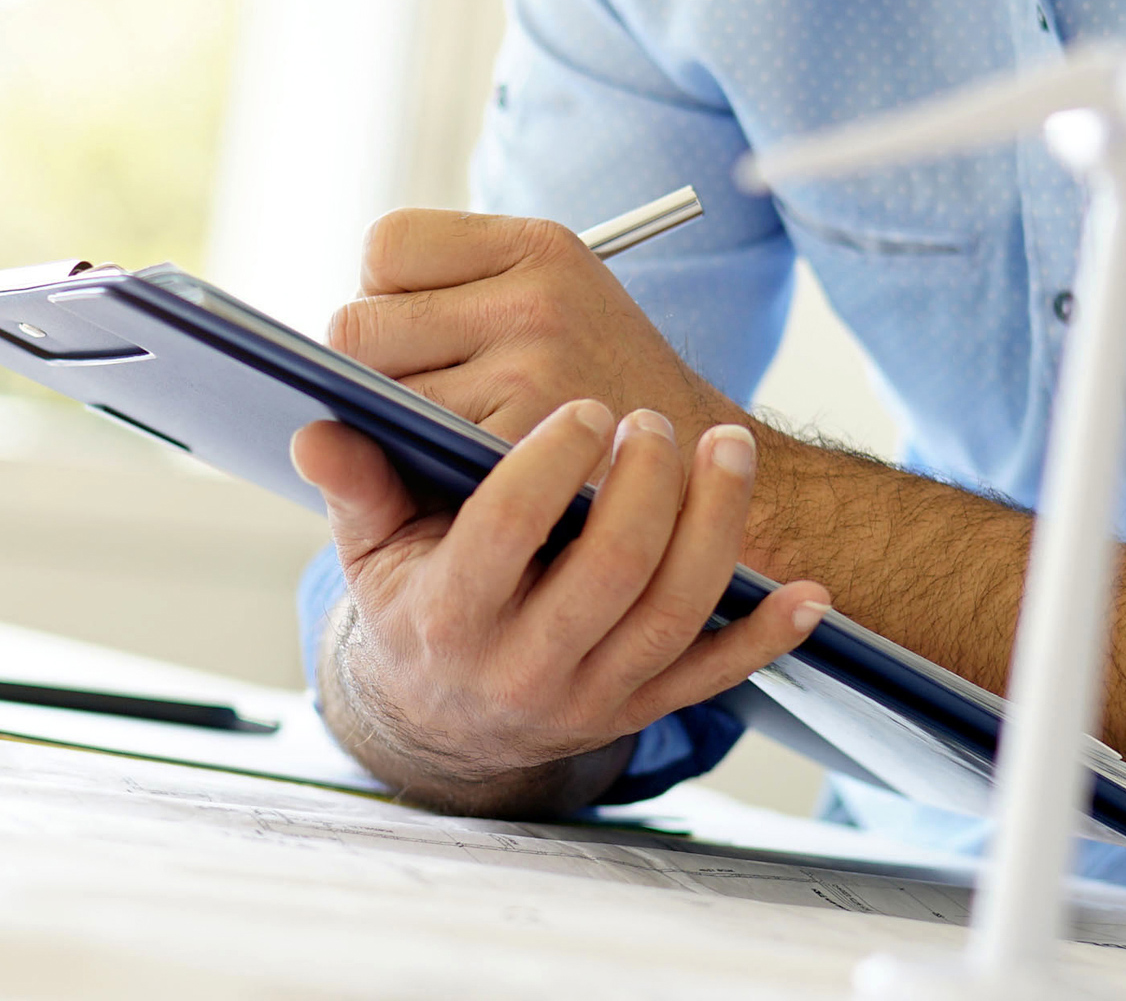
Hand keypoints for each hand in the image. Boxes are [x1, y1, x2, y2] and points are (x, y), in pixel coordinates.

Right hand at [294, 399, 828, 815]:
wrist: (446, 715)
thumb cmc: (414, 600)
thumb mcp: (370, 549)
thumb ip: (355, 486)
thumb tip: (317, 428)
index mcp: (451, 615)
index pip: (506, 533)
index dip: (550, 465)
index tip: (586, 409)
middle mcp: (525, 664)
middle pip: (608, 574)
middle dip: (646, 488)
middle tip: (658, 418)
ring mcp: (591, 693)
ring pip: (672, 615)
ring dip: (714, 531)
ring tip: (729, 448)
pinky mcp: (642, 707)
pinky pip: (716, 677)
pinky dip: (767, 639)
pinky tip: (809, 593)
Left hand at [336, 210, 745, 443]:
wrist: (701, 478)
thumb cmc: (600, 388)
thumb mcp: (556, 301)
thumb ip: (455, 296)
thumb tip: (331, 342)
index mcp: (540, 245)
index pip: (385, 246)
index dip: (383, 293)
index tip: (416, 329)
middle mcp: (537, 298)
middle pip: (358, 326)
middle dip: (369, 366)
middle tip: (416, 396)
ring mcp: (530, 373)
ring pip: (376, 398)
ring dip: (391, 425)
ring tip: (444, 438)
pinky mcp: (522, 449)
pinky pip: (412, 454)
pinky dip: (419, 469)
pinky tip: (459, 475)